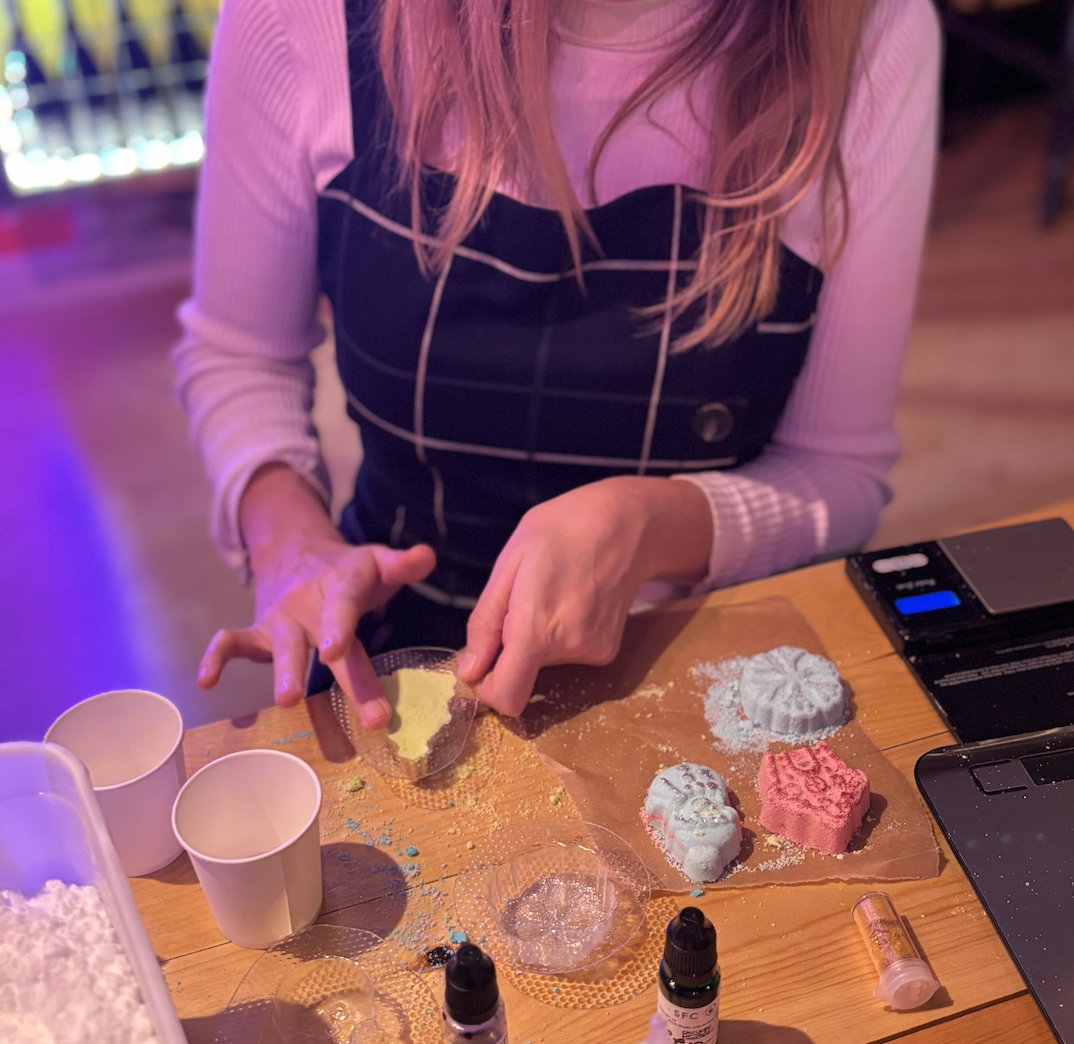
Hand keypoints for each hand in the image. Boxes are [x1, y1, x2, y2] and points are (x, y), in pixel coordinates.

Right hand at [197, 464, 435, 727]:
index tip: (336, 650)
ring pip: (282, 646)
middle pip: (324, 637)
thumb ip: (401, 565)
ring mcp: (282, 619)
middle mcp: (309, 603)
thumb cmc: (348, 570)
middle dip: (346, 676)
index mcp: (342, 586)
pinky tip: (205, 681)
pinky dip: (216, 657)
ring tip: (285, 700)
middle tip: (362, 708)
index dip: (339, 626)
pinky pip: (233, 642)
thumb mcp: (376, 562)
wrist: (295, 550)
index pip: (344, 604)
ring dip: (284, 671)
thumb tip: (427, 555)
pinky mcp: (259, 632)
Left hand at [457, 477, 711, 715]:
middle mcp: (569, 650)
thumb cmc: (559, 531)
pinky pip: (568, 654)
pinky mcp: (608, 650)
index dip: (487, 688)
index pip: (507, 697)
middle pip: (523, 675)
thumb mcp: (509, 564)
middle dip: (511, 649)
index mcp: (538, 629)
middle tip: (522, 601)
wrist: (625, 523)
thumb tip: (469, 671)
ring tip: (550, 593)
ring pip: (545, 664)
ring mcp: (594, 652)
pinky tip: (571, 601)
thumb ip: (485, 624)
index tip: (482, 661)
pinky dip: (560, 635)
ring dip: (537, 638)